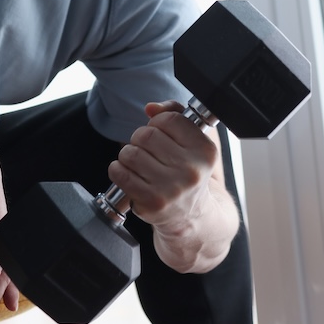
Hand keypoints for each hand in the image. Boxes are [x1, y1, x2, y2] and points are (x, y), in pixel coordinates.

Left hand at [108, 101, 219, 235]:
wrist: (191, 216)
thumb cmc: (187, 173)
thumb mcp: (192, 142)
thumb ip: (174, 115)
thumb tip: (151, 108)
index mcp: (205, 151)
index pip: (169, 119)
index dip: (158, 122)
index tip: (160, 133)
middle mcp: (191, 170)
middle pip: (146, 134)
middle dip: (140, 138)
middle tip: (147, 150)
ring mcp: (171, 189)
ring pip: (130, 153)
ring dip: (128, 155)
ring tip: (139, 163)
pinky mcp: (152, 203)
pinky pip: (120, 173)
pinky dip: (118, 170)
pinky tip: (130, 175)